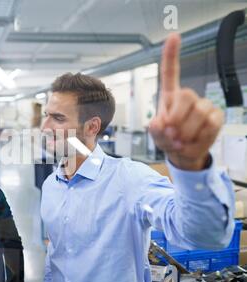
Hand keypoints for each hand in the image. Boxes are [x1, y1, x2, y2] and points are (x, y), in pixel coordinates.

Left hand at [149, 33, 223, 170]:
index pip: (170, 73)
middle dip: (177, 117)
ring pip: (200, 112)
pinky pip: (210, 126)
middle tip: (170, 133)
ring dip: (185, 133)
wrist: (183, 156)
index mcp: (169, 97)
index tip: (174, 36)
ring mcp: (204, 106)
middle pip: (186, 95)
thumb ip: (155, 129)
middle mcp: (188, 97)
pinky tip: (188, 145)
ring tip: (178, 142)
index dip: (171, 55)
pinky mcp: (216, 118)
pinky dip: (196, 141)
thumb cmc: (167, 140)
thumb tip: (162, 123)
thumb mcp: (156, 136)